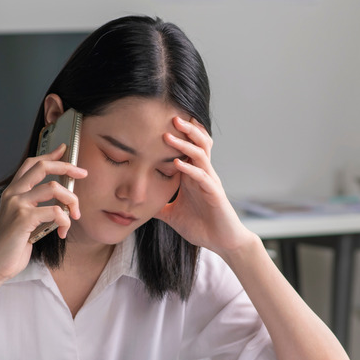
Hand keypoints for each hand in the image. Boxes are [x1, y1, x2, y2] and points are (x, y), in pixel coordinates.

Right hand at [0, 144, 86, 282]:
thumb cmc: (12, 245)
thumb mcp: (24, 220)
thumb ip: (37, 207)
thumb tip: (60, 201)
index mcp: (13, 192)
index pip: (31, 164)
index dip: (50, 155)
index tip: (65, 149)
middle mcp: (13, 193)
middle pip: (43, 167)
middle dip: (67, 166)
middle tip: (83, 173)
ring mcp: (17, 204)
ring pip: (54, 188)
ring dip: (71, 201)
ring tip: (74, 216)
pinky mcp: (23, 218)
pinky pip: (55, 211)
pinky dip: (65, 221)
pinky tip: (62, 232)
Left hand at [155, 117, 254, 254]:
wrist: (221, 242)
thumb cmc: (201, 227)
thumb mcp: (172, 214)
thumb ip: (158, 206)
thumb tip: (138, 205)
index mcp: (193, 176)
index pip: (187, 148)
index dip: (178, 134)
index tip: (161, 121)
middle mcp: (203, 174)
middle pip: (198, 144)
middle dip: (186, 130)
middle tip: (171, 116)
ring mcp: (210, 182)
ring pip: (201, 155)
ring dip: (185, 144)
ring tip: (170, 135)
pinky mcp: (215, 194)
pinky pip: (202, 177)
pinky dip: (190, 169)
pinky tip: (178, 163)